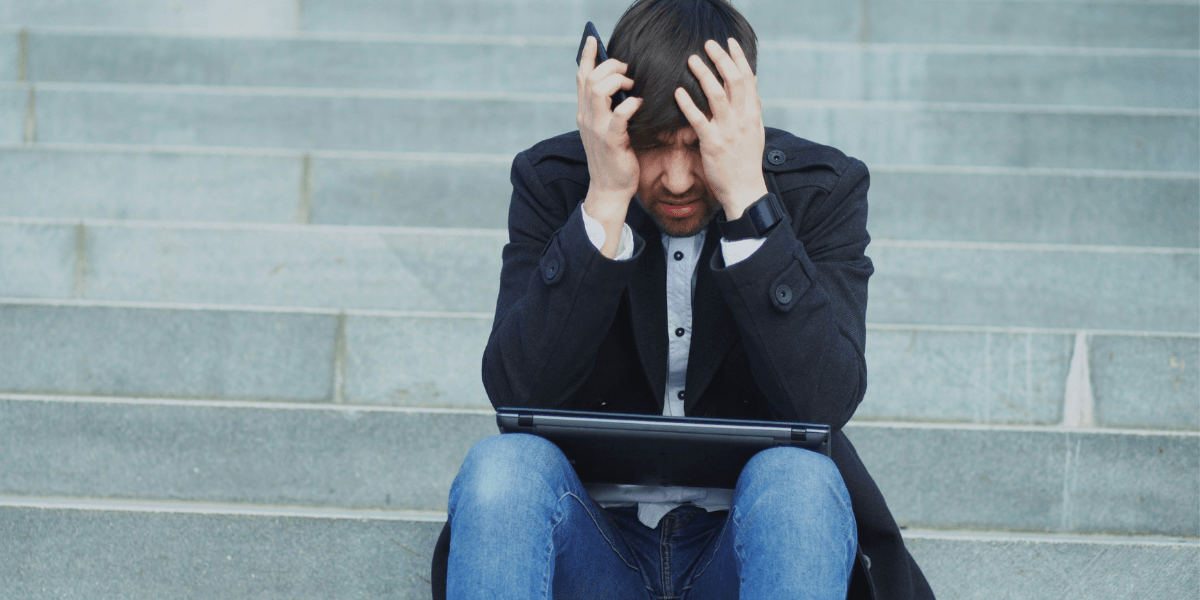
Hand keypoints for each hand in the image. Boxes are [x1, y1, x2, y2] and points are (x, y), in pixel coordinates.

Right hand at [576, 37, 642, 256]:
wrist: (609, 190)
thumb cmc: (613, 158)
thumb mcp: (606, 129)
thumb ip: (609, 108)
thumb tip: (623, 86)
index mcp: (584, 113)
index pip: (581, 78)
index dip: (587, 56)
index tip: (593, 38)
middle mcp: (586, 117)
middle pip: (590, 78)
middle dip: (610, 66)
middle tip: (628, 70)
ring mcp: (596, 129)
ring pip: (598, 90)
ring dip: (617, 80)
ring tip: (633, 85)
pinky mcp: (610, 142)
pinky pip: (618, 116)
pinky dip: (629, 105)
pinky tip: (639, 103)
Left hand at [675, 38, 767, 219]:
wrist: (745, 190)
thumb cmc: (747, 162)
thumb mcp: (756, 133)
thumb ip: (752, 110)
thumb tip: (753, 90)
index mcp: (754, 114)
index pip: (748, 79)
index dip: (739, 58)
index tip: (730, 42)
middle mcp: (743, 119)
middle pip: (734, 80)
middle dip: (721, 59)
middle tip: (708, 44)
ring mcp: (728, 131)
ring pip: (716, 95)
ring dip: (703, 74)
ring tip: (691, 60)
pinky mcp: (712, 144)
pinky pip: (698, 119)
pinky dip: (688, 103)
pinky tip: (678, 91)